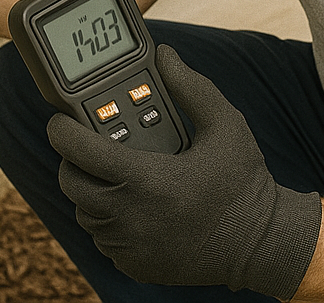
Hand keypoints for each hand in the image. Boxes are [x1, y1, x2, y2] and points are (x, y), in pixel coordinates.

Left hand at [47, 44, 320, 298]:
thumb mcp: (224, 124)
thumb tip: (164, 55)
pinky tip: (129, 199)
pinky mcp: (135, 266)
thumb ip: (190, 87)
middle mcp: (130, 218)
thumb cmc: (243, 182)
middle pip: (72, 181)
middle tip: (90, 142)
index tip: (60, 118)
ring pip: (84, 211)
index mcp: (145, 180)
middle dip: (73, 158)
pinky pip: (102, 237)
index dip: (62, 131)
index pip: (79, 151)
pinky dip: (106, 218)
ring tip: (112, 167)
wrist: (263, 246)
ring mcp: (130, 247)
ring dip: (90, 187)